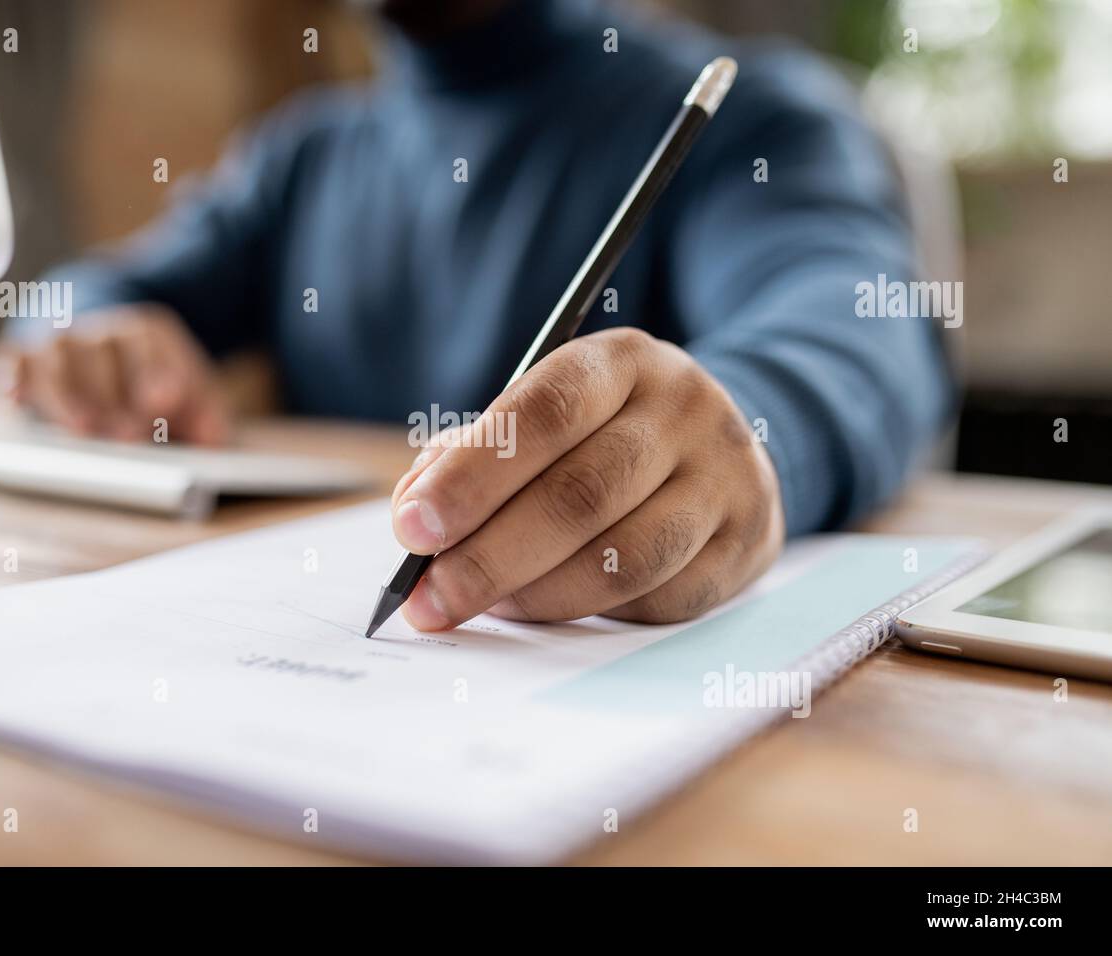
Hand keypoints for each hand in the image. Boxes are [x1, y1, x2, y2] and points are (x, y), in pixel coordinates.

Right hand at [0, 304, 229, 443]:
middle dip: (114, 395)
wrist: (107, 351)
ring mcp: (59, 342)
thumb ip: (207, 414)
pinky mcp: (22, 357)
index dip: (153, 370)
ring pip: (56, 358)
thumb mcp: (192, 395)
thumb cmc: (153, 385)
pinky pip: (12, 361)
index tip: (162, 400)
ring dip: (69, 397)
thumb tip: (211, 439)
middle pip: (101, 352)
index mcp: (146, 331)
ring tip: (84, 430)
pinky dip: (10, 377)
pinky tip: (11, 398)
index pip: (146, 341)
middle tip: (130, 433)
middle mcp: (100, 330)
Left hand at [390, 327, 783, 628]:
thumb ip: (470, 455)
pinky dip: (592, 613)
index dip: (472, 476)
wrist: (719, 448)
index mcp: (621, 362)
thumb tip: (413, 513)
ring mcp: (725, 479)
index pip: (544, 414)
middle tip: (429, 599)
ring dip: (538, 596)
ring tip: (488, 606)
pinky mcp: (746, 545)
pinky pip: (660, 599)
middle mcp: (684, 411)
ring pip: (624, 559)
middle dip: (490, 557)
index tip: (412, 528)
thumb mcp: (542, 415)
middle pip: (580, 495)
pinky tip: (550, 608)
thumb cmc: (600, 435)